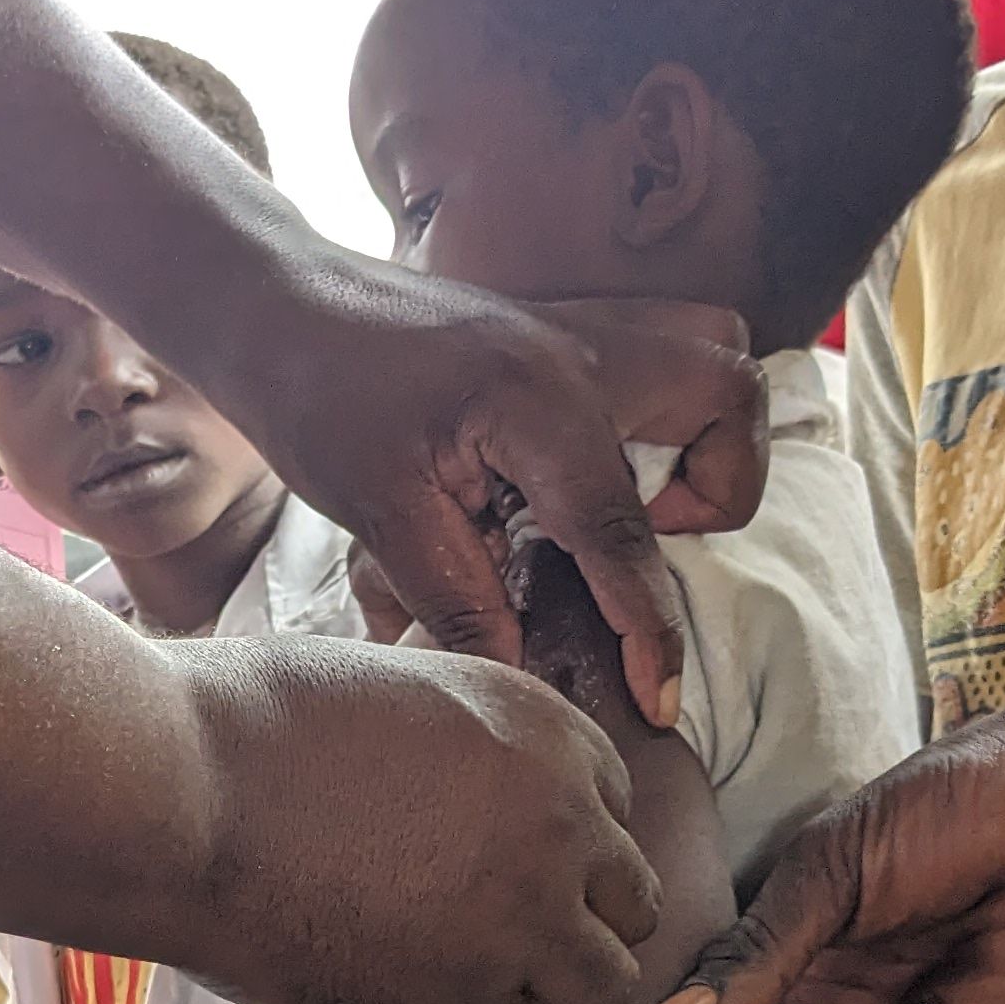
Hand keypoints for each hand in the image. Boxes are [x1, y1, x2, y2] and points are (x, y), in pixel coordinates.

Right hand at [170, 628, 656, 1003]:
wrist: (171, 786)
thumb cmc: (240, 725)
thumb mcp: (392, 688)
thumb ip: (459, 746)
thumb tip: (461, 791)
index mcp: (542, 728)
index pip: (613, 813)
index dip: (555, 853)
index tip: (491, 872)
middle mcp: (559, 819)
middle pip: (628, 904)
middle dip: (566, 926)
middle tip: (484, 942)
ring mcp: (521, 916)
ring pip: (600, 990)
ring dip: (538, 998)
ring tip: (461, 991)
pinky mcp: (462, 1000)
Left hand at [229, 267, 764, 728]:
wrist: (276, 304)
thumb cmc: (316, 397)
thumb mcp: (378, 514)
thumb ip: (458, 598)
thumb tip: (521, 678)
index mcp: (537, 401)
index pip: (620, 531)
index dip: (647, 627)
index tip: (657, 699)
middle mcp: (582, 351)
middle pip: (728, 396)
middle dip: (722, 486)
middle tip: (648, 538)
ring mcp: (582, 327)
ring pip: (716, 347)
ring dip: (710, 431)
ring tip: (643, 495)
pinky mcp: (568, 327)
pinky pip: (666, 346)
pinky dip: (667, 405)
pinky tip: (598, 464)